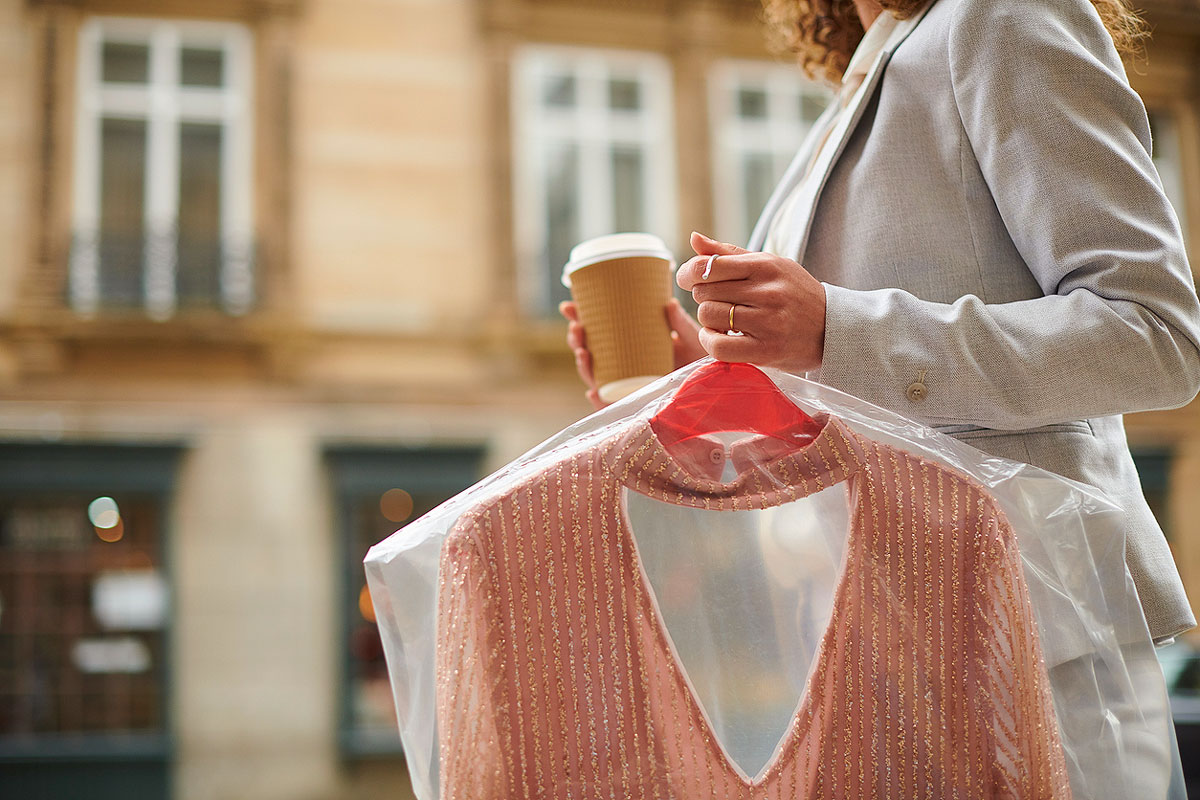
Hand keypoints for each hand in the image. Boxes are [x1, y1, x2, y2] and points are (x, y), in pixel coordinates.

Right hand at [560, 298, 704, 409]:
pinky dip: (599, 399)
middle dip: (576, 340)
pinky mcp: (635, 405)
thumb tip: (668, 304)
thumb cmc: (702, 360)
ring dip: (583, 364)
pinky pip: (611, 405)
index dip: (580, 319)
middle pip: (591, 353)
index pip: (599, 331)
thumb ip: (681, 323)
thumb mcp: (692, 338)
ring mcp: (628, 386)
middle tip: (577, 326)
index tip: (568, 306)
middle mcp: (626, 366)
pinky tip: (594, 391)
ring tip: (582, 351)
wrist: (716, 387)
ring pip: (595, 376)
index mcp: (632, 345)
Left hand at [677, 232, 825, 372]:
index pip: (708, 265)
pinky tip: (721, 338)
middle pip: (704, 291)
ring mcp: (767, 321)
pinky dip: (711, 342)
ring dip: (708, 321)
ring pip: (709, 316)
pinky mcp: (767, 350)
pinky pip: (719, 346)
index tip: (691, 281)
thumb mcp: (769, 265)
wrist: (833, 328)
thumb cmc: (794, 294)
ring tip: (723, 321)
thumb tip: (694, 238)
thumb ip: (729, 253)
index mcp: (765, 265)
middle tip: (719, 302)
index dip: (690, 274)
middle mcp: (767, 291)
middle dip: (704, 297)